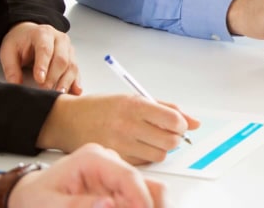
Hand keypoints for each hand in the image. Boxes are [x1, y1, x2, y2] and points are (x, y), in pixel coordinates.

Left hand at [0, 22, 80, 93]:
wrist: (28, 35)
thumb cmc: (20, 42)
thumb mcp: (8, 52)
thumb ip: (12, 69)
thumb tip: (15, 85)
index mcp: (43, 33)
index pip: (45, 49)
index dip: (43, 65)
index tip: (39, 79)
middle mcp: (59, 39)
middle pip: (61, 58)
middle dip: (53, 77)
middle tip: (45, 90)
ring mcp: (68, 48)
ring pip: (71, 66)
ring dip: (66, 81)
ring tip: (59, 94)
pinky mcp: (72, 58)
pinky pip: (76, 71)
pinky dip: (76, 82)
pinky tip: (75, 91)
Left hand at [7, 143, 166, 207]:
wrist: (29, 196)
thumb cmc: (36, 197)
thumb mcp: (50, 205)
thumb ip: (78, 205)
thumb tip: (108, 204)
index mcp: (93, 158)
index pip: (129, 177)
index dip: (141, 201)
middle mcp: (109, 163)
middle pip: (145, 184)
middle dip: (148, 204)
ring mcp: (115, 175)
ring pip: (150, 192)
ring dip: (146, 205)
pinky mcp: (117, 188)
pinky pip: (139, 199)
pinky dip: (139, 206)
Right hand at [36, 93, 198, 165]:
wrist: (69, 120)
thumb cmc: (101, 108)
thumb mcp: (133, 99)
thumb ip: (166, 109)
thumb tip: (194, 122)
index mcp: (135, 105)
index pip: (173, 119)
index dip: (181, 124)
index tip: (177, 124)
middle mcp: (128, 125)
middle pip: (170, 141)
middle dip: (173, 138)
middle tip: (166, 133)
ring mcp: (121, 144)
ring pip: (159, 155)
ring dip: (159, 149)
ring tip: (148, 140)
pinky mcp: (116, 159)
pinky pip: (143, 164)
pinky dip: (145, 158)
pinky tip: (136, 147)